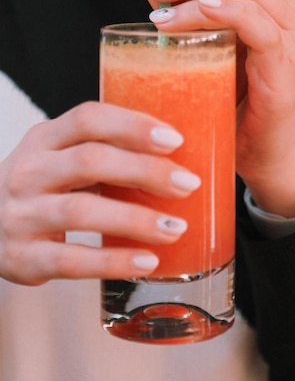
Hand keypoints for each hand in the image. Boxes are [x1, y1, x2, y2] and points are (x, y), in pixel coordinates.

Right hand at [0, 102, 199, 284]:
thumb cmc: (43, 186)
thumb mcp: (61, 157)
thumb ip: (104, 151)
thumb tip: (175, 157)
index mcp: (43, 139)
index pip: (88, 118)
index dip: (132, 126)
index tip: (174, 139)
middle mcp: (28, 171)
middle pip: (90, 161)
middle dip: (145, 171)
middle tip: (187, 184)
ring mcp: (21, 215)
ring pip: (81, 211)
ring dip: (136, 219)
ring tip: (175, 228)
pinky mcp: (22, 258)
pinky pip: (72, 260)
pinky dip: (114, 261)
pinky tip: (147, 262)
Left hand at [142, 0, 294, 216]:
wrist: (260, 158)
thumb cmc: (231, 106)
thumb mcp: (209, 53)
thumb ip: (191, 20)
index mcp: (274, 10)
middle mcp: (291, 20)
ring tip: (160, 5)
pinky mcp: (289, 69)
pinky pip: (260, 27)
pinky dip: (227, 12)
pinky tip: (199, 7)